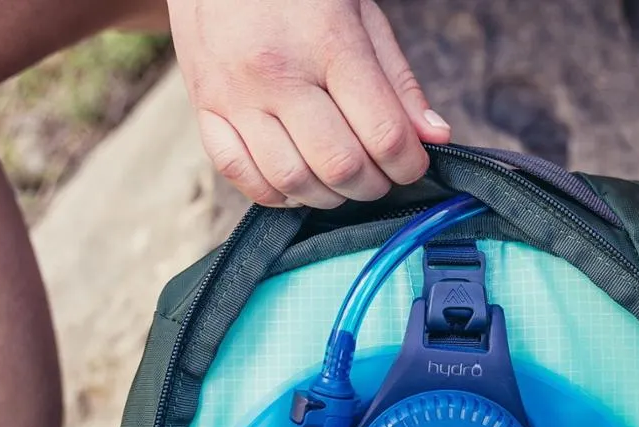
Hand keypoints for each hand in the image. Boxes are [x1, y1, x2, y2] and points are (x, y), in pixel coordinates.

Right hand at [168, 0, 451, 208]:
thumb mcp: (361, 15)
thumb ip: (397, 80)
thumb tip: (434, 137)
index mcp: (328, 45)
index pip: (384, 134)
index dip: (409, 165)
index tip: (412, 165)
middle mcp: (278, 74)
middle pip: (339, 166)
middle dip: (372, 185)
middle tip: (378, 175)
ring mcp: (236, 95)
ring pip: (291, 180)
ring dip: (327, 195)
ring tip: (340, 179)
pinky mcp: (205, 108)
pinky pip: (240, 175)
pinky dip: (275, 192)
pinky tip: (296, 180)